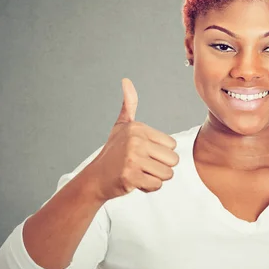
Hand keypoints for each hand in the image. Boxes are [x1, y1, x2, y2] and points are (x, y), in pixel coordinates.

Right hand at [87, 78, 178, 201]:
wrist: (96, 177)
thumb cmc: (113, 152)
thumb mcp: (121, 126)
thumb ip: (129, 105)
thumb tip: (126, 81)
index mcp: (138, 128)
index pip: (172, 145)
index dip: (161, 153)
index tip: (144, 153)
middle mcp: (136, 141)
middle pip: (173, 160)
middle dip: (161, 167)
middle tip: (143, 166)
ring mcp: (133, 158)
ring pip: (167, 174)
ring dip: (155, 178)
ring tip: (140, 172)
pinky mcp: (131, 176)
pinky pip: (156, 185)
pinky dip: (149, 187)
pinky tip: (136, 181)